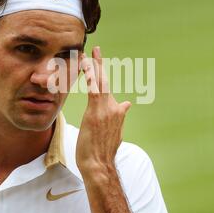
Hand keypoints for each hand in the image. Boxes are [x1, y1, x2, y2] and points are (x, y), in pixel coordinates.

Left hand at [76, 46, 131, 174]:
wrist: (99, 163)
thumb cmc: (102, 152)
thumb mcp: (114, 132)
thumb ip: (119, 117)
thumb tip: (126, 104)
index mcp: (117, 112)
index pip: (108, 89)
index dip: (103, 75)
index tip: (99, 65)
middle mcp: (114, 107)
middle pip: (105, 80)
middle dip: (100, 64)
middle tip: (95, 49)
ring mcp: (107, 109)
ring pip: (100, 81)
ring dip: (94, 65)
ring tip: (88, 52)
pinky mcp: (97, 111)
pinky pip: (94, 88)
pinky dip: (91, 75)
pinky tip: (86, 64)